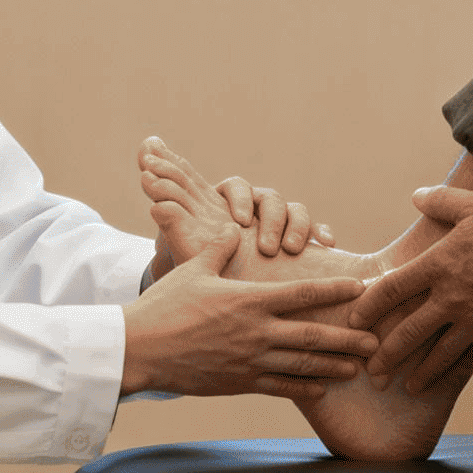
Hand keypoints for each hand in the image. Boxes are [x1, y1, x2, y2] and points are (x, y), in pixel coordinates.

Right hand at [123, 214, 378, 400]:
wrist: (140, 350)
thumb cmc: (164, 306)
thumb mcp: (193, 270)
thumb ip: (218, 250)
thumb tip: (232, 228)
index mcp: (248, 300)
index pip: (301, 293)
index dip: (333, 290)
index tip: (360, 288)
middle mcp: (256, 332)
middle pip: (312, 335)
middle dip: (347, 338)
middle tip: (377, 340)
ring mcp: (250, 361)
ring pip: (302, 365)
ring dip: (334, 365)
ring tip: (359, 367)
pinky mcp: (239, 382)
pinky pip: (280, 387)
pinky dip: (304, 388)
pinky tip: (323, 389)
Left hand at [139, 136, 331, 271]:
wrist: (218, 297)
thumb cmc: (201, 267)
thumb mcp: (183, 245)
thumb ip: (168, 212)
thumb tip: (146, 175)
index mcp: (222, 204)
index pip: (230, 186)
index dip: (237, 197)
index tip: (237, 218)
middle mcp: (251, 207)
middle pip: (262, 195)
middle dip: (264, 215)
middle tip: (256, 238)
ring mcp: (276, 223)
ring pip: (291, 208)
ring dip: (292, 225)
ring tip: (286, 249)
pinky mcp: (298, 241)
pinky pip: (316, 229)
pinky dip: (321, 233)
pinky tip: (326, 243)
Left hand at [347, 186, 472, 392]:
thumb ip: (442, 201)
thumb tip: (415, 196)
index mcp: (440, 265)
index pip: (392, 288)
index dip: (369, 305)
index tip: (354, 318)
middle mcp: (450, 297)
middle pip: (407, 330)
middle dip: (385, 351)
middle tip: (369, 367)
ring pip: (434, 352)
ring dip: (415, 370)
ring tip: (401, 385)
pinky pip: (467, 359)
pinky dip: (450, 374)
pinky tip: (439, 384)